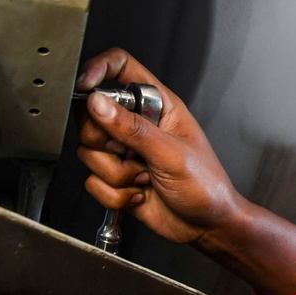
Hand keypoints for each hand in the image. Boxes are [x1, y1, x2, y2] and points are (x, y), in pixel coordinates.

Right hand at [75, 48, 240, 244]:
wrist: (208, 226)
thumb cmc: (207, 187)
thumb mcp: (172, 154)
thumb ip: (134, 129)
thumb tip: (98, 103)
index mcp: (158, 106)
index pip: (120, 68)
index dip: (98, 70)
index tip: (87, 88)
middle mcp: (138, 125)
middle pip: (92, 114)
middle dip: (107, 142)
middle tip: (135, 155)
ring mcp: (125, 152)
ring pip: (89, 152)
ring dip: (117, 174)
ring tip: (146, 178)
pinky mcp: (117, 178)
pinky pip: (93, 181)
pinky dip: (115, 195)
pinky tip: (140, 194)